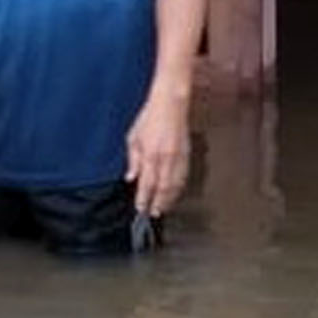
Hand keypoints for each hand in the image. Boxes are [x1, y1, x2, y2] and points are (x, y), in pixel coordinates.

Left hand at [126, 91, 191, 217]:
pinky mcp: (186, 153)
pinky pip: (183, 176)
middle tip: (154, 213)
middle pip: (163, 188)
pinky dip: (179, 187)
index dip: (144, 198)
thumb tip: (131, 177)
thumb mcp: (133, 137)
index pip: (147, 183)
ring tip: (164, 207)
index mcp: (151, 154)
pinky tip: (175, 192)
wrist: (171, 104)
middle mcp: (166, 158)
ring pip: (176, 184)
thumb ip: (132, 159)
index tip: (140, 208)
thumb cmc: (149, 118)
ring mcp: (178, 156)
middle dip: (159, 203)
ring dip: (170, 198)